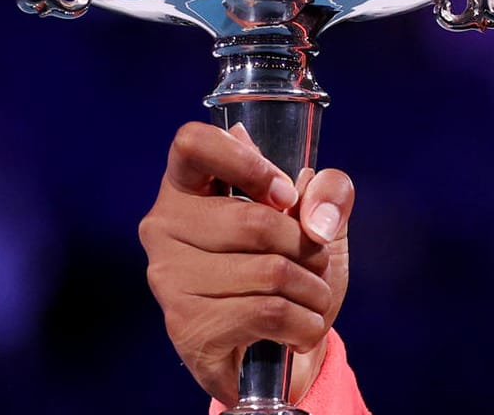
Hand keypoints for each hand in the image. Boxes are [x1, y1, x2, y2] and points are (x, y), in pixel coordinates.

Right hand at [138, 122, 354, 404]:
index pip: (193, 143)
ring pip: (269, 271)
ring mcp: (168, 279)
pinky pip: (268, 312)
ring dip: (313, 289)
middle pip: (255, 221)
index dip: (248, 163)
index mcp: (187, 185)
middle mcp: (163, 227)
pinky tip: (300, 329)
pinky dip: (305, 323)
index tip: (286, 195)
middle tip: (315, 264)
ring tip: (312, 299)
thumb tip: (315, 218)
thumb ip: (329, 192)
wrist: (279, 350)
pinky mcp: (184, 327)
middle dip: (308, 247)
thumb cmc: (291, 268)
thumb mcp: (320, 218)